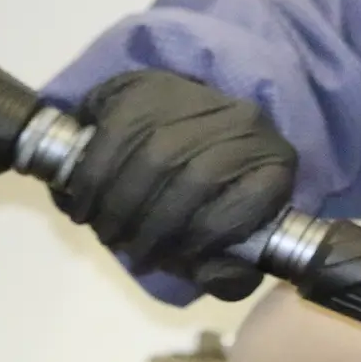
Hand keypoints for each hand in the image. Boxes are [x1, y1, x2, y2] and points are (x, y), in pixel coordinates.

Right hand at [54, 69, 297, 299]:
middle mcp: (244, 123)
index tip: (174, 262)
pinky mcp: (147, 84)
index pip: (243, 206)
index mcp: (274, 163)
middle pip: (193, 182)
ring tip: (107, 232)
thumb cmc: (209, 200)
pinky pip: (115, 135)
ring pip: (152, 158)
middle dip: (152, 229)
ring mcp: (197, 98)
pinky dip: (93, 178)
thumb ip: (229, 273)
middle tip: (129, 250)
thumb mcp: (229, 242)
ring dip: (119, 207)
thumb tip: (217, 277)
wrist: (189, 129)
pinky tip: (86, 204)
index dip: (204, 242)